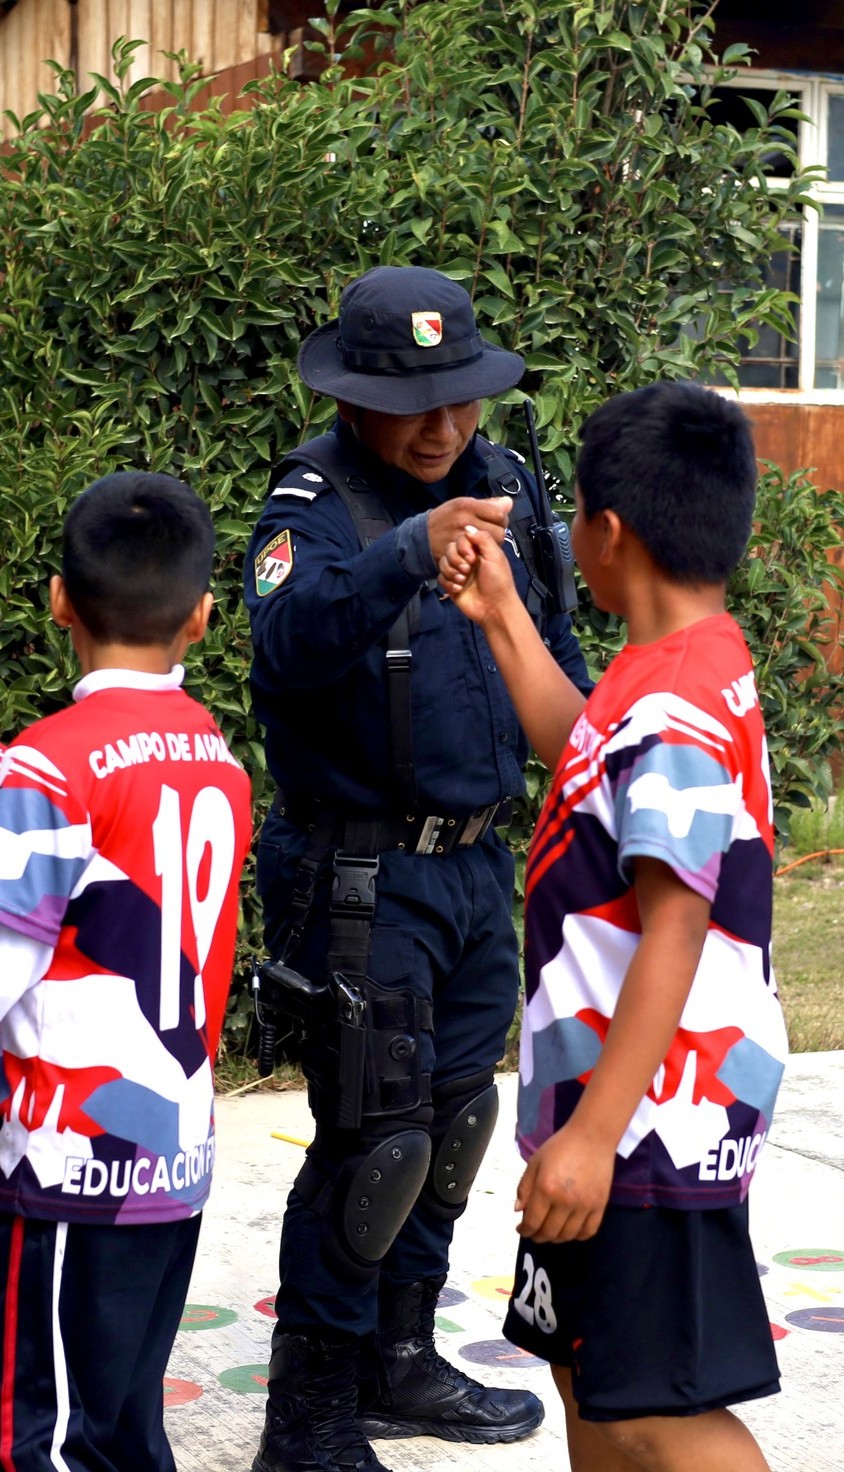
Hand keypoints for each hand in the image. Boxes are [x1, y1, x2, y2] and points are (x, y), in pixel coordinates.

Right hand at [426, 495, 511, 561]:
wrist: (422, 538)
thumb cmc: (446, 518)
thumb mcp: (463, 504)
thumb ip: (487, 504)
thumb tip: (508, 503)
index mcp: (467, 506)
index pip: (499, 514)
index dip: (502, 518)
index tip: (497, 521)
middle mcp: (465, 521)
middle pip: (499, 531)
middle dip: (499, 533)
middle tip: (492, 534)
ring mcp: (462, 539)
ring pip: (492, 544)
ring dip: (493, 545)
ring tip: (485, 542)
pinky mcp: (459, 553)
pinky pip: (482, 555)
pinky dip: (483, 554)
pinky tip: (478, 551)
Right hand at [437, 526, 517, 622]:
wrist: (494, 608)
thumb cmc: (498, 581)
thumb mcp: (495, 555)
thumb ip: (482, 538)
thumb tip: (467, 527)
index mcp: (478, 551)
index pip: (461, 538)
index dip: (463, 546)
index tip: (472, 557)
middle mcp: (467, 559)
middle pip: (449, 549)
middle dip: (456, 560)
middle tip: (468, 570)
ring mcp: (458, 572)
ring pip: (443, 563)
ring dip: (452, 572)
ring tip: (463, 581)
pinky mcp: (451, 585)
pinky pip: (440, 578)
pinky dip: (448, 583)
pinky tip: (459, 589)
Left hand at [515, 1124, 614, 1242]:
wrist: (592, 1137)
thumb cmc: (560, 1147)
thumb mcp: (535, 1162)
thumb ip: (524, 1187)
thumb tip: (518, 1211)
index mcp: (546, 1188)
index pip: (532, 1222)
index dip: (524, 1230)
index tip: (521, 1230)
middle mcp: (565, 1201)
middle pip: (549, 1232)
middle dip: (538, 1236)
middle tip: (534, 1232)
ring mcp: (585, 1206)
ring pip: (568, 1235)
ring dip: (556, 1238)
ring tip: (550, 1231)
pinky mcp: (600, 1206)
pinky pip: (588, 1231)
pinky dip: (577, 1236)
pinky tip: (570, 1230)